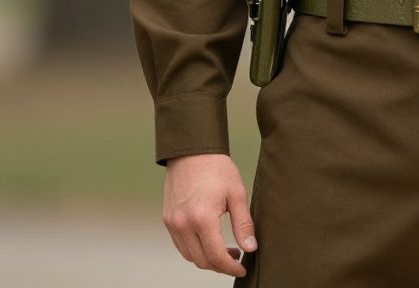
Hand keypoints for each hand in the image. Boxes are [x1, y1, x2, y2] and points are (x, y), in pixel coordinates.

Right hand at [162, 153, 256, 277]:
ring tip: (225, 250)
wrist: (192, 150)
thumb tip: (250, 248)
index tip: (243, 268)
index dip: (231, 267)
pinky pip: (180, 245)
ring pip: (189, 256)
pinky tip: (208, 240)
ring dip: (207, 259)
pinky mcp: (168, 219)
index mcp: (202, 219)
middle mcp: (183, 225)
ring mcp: (173, 223)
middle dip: (220, 266)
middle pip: (202, 261)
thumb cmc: (217, 168)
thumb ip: (243, 224)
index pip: (216, 257)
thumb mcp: (236, 193)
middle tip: (236, 258)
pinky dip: (194, 249)